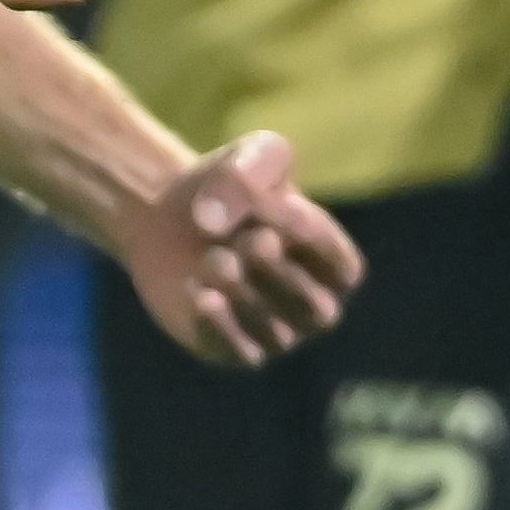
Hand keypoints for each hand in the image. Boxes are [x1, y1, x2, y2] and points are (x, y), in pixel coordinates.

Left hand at [114, 130, 365, 366]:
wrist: (165, 213)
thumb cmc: (228, 186)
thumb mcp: (251, 155)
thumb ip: (251, 169)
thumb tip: (214, 224)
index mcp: (332, 263)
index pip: (343, 269)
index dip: (311, 239)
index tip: (271, 204)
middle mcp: (311, 305)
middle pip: (316, 311)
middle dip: (279, 274)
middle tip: (247, 241)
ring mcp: (274, 332)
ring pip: (276, 334)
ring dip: (244, 295)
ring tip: (214, 259)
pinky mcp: (230, 349)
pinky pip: (239, 354)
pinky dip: (220, 327)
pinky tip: (199, 295)